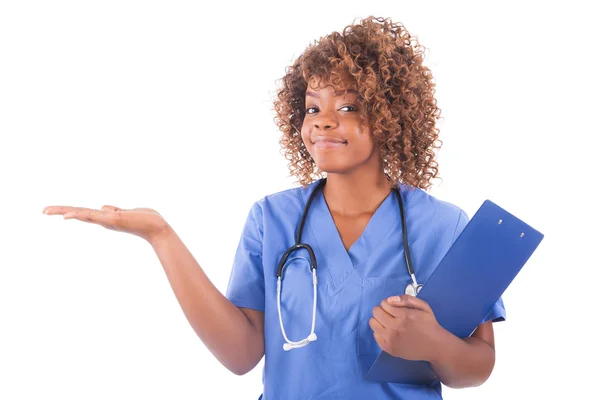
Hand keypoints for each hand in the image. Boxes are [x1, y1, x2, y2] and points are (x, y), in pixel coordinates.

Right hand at [42, 205, 171, 244]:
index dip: (70, 211)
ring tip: (47, 210)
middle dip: (60, 211)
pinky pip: (94, 216)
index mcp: (106, 218)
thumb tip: (103, 207)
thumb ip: (114, 211)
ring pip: (82, 214)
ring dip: (64, 211)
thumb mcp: (127, 212)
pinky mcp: (113, 220)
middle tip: (42, 210)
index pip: (85, 213)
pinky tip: (67, 216)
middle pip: (79, 214)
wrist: (158, 228)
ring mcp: (107, 221)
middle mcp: (104, 220)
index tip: (56, 211)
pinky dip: (80, 215)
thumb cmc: (146, 220)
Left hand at [369, 294, 443, 361]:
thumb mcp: (424, 306)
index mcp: (404, 316)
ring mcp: (391, 339)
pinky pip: (375, 336)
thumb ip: (407, 299)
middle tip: (389, 314)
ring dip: (378, 320)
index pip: (383, 304)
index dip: (388, 303)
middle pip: (376, 313)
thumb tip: (390, 299)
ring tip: (388, 322)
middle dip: (381, 310)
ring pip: (373, 324)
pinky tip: (389, 332)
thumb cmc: (429, 325)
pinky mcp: (389, 349)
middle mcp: (395, 328)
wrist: (435, 346)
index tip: (393, 307)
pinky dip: (380, 332)